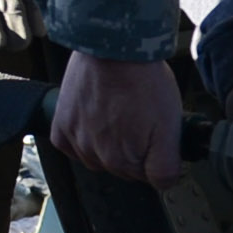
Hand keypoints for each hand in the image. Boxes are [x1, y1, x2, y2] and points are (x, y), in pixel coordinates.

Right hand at [52, 51, 183, 185]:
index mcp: (124, 162)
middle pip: (122, 166)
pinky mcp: (62, 125)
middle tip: (140, 116)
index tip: (157, 132)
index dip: (156, 153)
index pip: (147, 175)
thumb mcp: (170, 125)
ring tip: (119, 110)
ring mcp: (77, 142)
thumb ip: (166, 165)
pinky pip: (70, 143)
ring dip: (108, 141)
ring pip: (97, 155)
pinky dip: (81, 135)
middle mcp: (97, 158)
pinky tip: (93, 117)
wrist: (112, 49)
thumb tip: (163, 183)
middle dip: (134, 147)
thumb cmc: (144, 81)